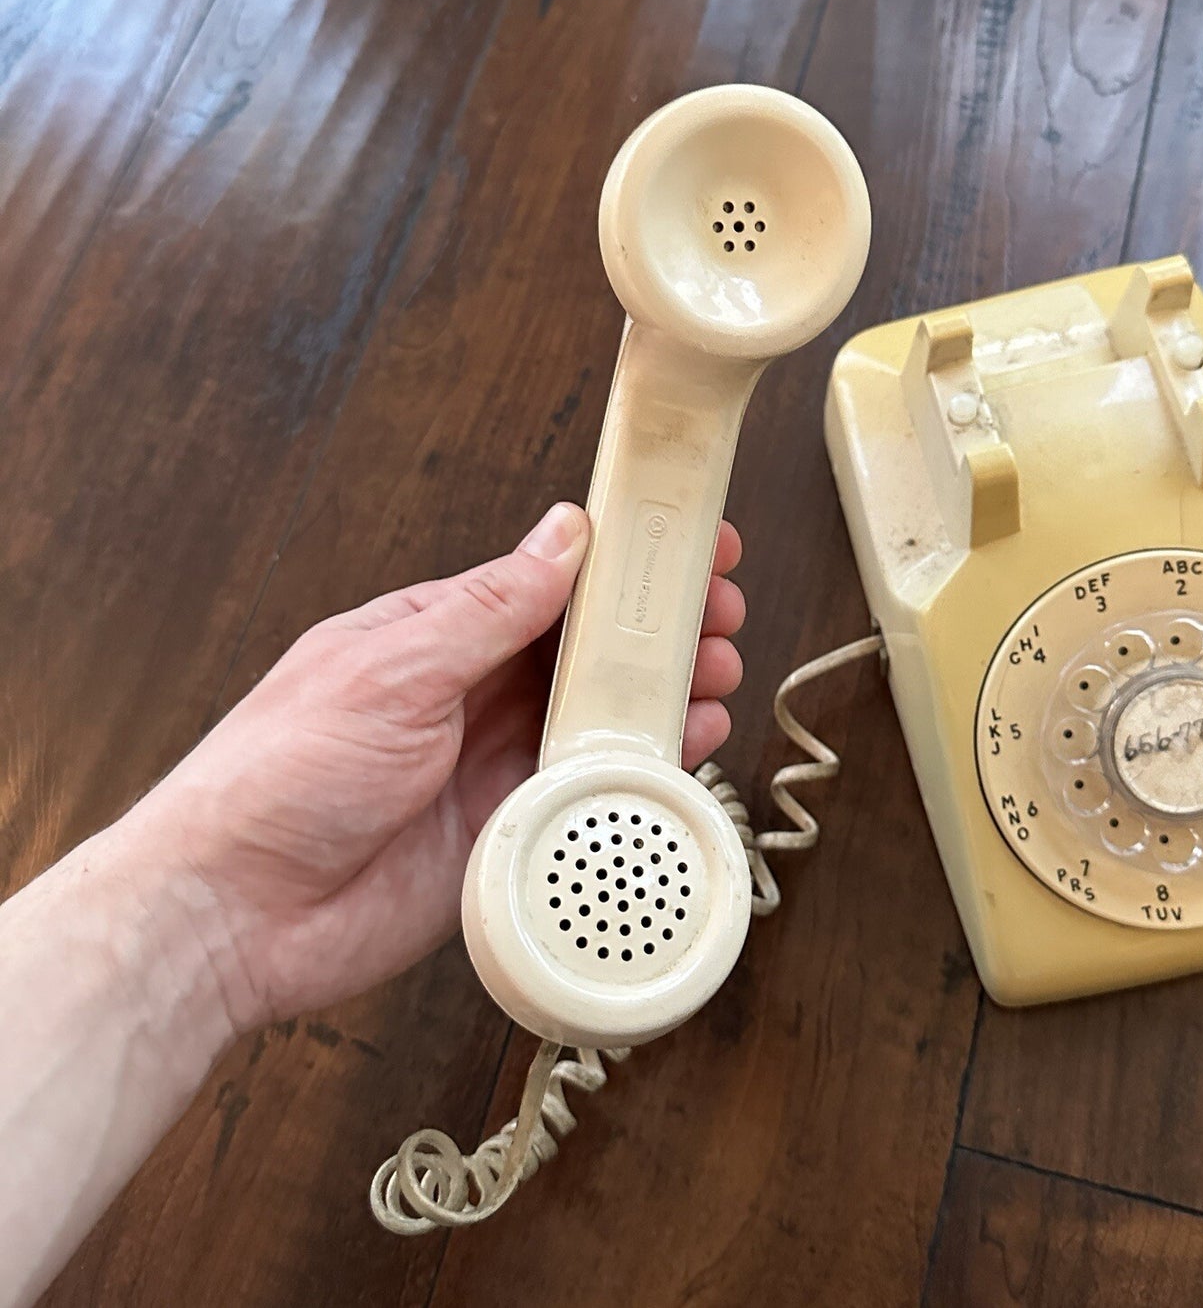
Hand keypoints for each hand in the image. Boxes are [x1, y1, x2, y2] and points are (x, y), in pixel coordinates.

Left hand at [136, 503, 745, 1033]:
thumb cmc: (275, 776)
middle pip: (589, 647)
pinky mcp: (508, 828)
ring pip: (601, 714)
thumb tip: (561, 537)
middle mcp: (471, 693)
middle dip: (659, 626)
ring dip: (664, 692)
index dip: (622, 560)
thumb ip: (486, 607)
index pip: (550, 580)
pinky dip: (641, 765)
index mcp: (436, 634)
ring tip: (715, 673)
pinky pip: (591, 786)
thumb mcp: (389, 668)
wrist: (237, 914)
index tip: (683, 540)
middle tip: (717, 613)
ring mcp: (492, 761)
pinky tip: (680, 747)